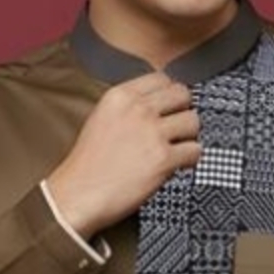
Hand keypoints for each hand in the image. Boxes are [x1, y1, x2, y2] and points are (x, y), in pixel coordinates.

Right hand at [45, 74, 201, 238]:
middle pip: (182, 94)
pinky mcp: (163, 159)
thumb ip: (127, 107)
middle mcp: (137, 110)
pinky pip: (195, 151)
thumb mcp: (100, 119)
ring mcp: (152, 133)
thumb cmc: (87, 165)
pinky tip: (178, 164)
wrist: (78, 195)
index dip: (169, 95)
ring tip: (177, 147)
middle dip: (183, 110)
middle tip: (177, 127)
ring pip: (193, 121)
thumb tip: (156, 106)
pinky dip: (190, 159)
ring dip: (189, 136)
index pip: (161, 79)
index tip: (169, 107)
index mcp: (120, 96)